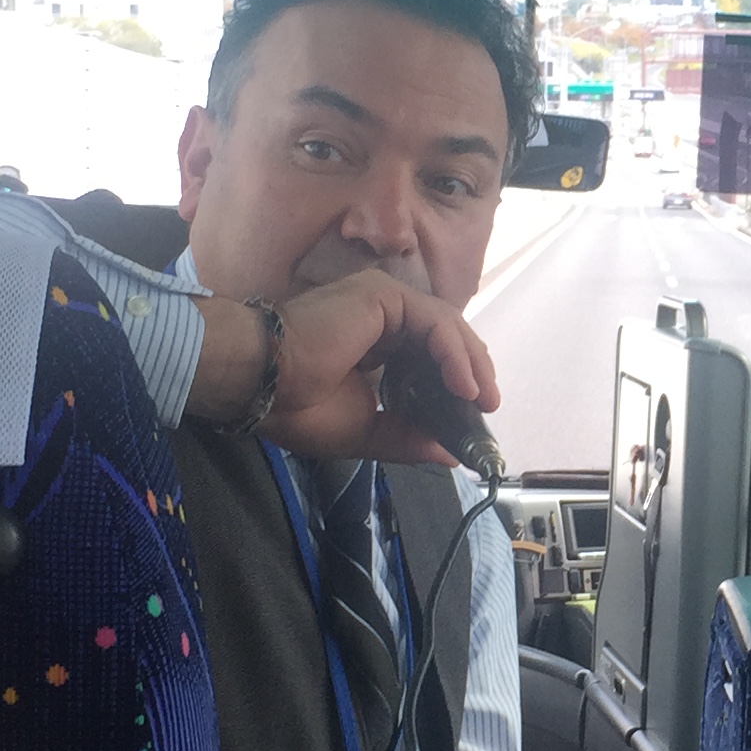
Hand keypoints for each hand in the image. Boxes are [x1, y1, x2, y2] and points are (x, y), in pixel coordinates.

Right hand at [190, 270, 500, 464]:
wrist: (261, 385)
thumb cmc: (298, 405)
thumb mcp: (365, 430)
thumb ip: (407, 437)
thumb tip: (450, 455)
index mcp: (377, 345)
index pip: (430, 357)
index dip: (455, 383)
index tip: (473, 417)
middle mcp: (383, 318)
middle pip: (444, 339)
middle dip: (472, 373)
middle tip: (488, 407)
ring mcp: (384, 302)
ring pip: (445, 328)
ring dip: (470, 364)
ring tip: (481, 400)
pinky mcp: (384, 295)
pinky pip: (433, 322)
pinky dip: (454, 352)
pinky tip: (463, 384)